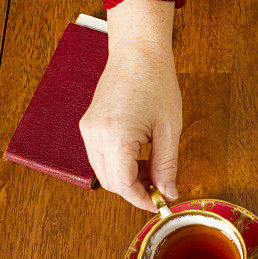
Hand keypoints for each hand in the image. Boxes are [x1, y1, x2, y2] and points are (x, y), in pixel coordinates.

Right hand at [79, 0, 181, 210]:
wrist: (138, 53)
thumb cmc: (157, 84)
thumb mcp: (169, 129)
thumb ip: (167, 165)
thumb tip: (168, 193)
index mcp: (116, 135)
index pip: (123, 184)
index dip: (142, 200)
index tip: (160, 204)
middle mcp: (94, 134)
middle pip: (110, 182)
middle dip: (135, 191)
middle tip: (161, 188)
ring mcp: (87, 129)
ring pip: (103, 171)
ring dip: (127, 178)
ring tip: (153, 169)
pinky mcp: (88, 124)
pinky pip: (99, 156)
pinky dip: (118, 164)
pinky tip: (140, 156)